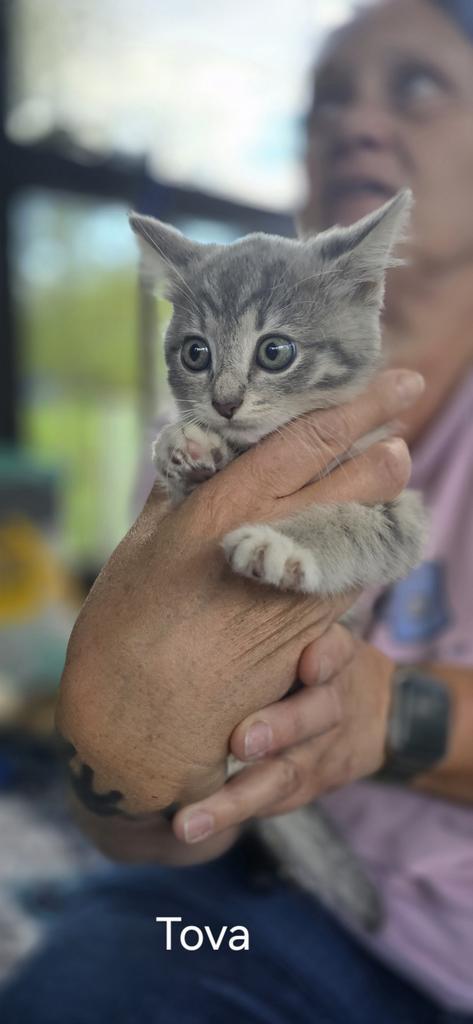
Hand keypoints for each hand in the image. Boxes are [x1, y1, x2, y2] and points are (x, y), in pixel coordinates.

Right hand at [56, 370, 421, 817]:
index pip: (311, 440)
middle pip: (359, 481)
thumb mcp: (138, 547)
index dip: (363, 405)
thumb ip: (178, 491)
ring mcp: (300, 593)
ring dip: (382, 499)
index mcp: (224, 509)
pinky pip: (354, 578)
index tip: (400, 381)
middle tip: (399, 428)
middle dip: (388, 450)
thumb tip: (198, 447)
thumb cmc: (122, 632)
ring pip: (367, 529)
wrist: (138, 729)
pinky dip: (367, 547)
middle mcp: (272, 544)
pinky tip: (367, 532)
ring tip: (388, 472)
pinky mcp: (310, 636)